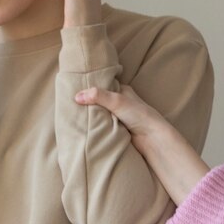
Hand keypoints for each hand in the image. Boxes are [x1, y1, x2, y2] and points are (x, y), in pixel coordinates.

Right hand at [76, 84, 209, 204]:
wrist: (152, 139)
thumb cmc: (140, 116)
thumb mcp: (117, 101)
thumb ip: (98, 96)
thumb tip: (77, 96)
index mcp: (122, 91)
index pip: (102, 85)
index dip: (90, 87)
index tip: (74, 87)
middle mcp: (121, 103)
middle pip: (99, 101)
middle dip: (88, 103)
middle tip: (70, 104)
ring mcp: (119, 117)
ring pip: (100, 114)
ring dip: (91, 116)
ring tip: (74, 115)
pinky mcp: (117, 130)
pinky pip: (102, 126)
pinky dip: (95, 126)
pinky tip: (85, 127)